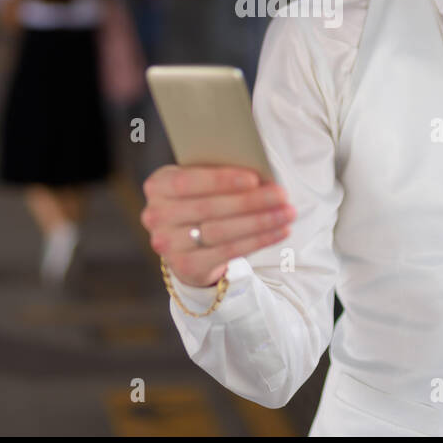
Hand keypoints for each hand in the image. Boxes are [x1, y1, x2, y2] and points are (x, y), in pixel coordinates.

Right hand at [141, 165, 295, 288]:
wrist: (186, 242)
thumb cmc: (201, 199)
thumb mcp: (201, 183)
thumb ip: (218, 176)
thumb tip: (260, 176)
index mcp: (157, 185)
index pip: (187, 181)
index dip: (221, 180)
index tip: (254, 178)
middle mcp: (155, 215)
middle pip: (209, 208)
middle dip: (250, 201)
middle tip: (282, 195)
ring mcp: (167, 244)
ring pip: (220, 232)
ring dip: (259, 222)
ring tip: (287, 213)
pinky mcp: (185, 266)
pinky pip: (227, 252)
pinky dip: (258, 240)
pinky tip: (280, 231)